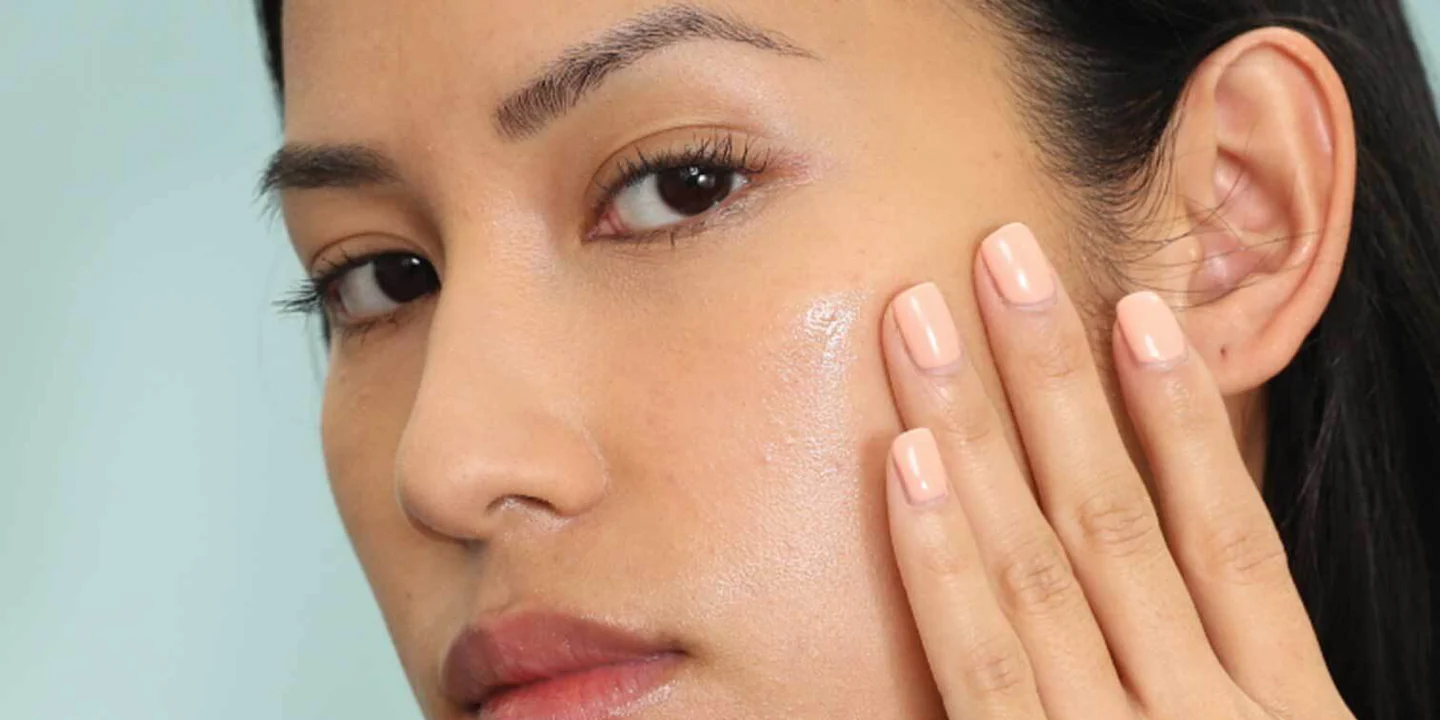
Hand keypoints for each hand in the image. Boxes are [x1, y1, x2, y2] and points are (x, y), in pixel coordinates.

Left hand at [881, 223, 1353, 718]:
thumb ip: (1215, 672)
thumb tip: (1169, 538)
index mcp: (1283, 708)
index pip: (1233, 540)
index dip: (1184, 415)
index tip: (1137, 307)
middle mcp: (1204, 715)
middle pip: (1118, 521)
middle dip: (1053, 376)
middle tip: (1002, 253)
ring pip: (1039, 567)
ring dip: (977, 430)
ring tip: (925, 319)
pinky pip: (980, 663)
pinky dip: (940, 559)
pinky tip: (909, 457)